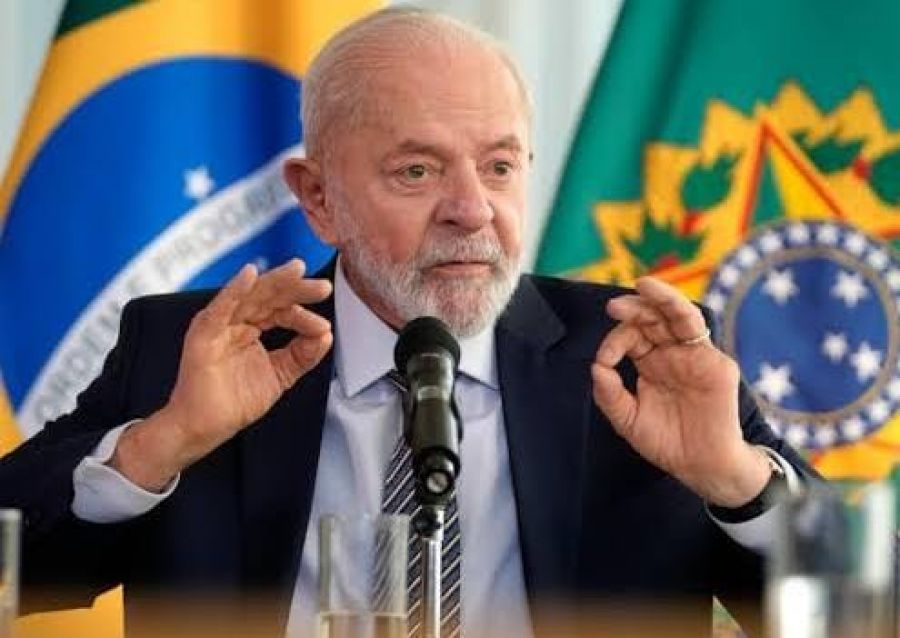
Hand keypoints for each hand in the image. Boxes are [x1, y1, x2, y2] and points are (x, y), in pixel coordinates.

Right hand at [110, 259, 332, 490]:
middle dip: (296, 289)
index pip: (281, 310)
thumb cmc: (233, 402)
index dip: (303, 314)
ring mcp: (219, 325)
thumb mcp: (280, 375)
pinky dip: (234, 290)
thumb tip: (325, 334)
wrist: (204, 429)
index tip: (322, 327)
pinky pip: (220, 308)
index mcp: (251, 327)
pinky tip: (250, 275)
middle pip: (269, 296)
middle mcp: (235, 321)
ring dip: (274, 281)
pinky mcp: (203, 334)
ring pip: (249, 295)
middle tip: (321, 287)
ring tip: (296, 271)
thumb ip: (303, 355)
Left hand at [590, 277, 769, 506]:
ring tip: (644, 285)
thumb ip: (610, 395)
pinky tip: (666, 305)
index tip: (606, 359)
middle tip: (614, 306)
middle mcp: (673, 354)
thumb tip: (596, 367)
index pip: (632, 337)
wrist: (701, 467)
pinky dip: (680, 314)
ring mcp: (695, 356)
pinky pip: (698, 334)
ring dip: (662, 297)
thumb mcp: (628, 420)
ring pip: (679, 316)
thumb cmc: (666, 442)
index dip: (615, 341)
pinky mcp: (715, 364)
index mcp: (651, 363)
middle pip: (654, 318)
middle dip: (634, 308)